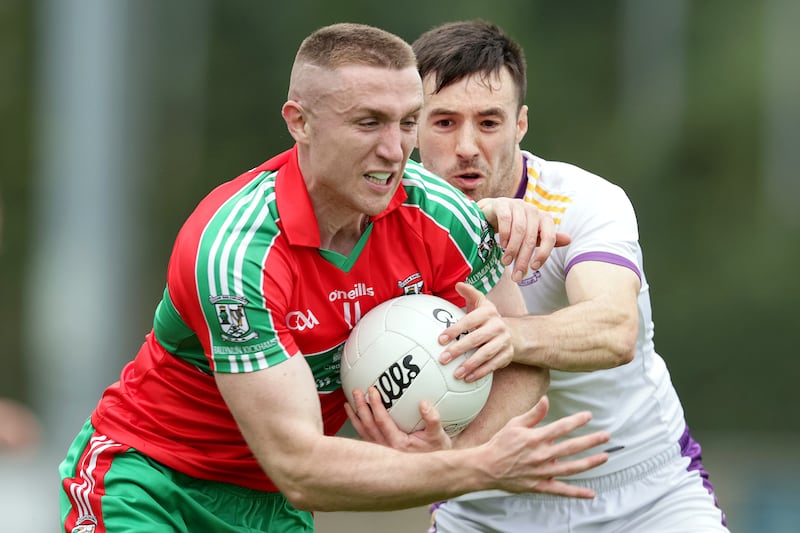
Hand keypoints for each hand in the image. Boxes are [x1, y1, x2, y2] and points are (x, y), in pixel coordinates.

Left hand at [344, 387, 452, 452]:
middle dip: (361, 407)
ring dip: (356, 416)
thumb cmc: (436, 450)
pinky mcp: (380, 452)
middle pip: (368, 426)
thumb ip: (432, 419)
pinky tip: (355, 416)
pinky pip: (365, 437)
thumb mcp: (438, 434)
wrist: (434, 467)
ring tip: (349, 402)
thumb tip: (424, 404)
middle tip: (357, 391)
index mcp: (398, 444)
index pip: (381, 421)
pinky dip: (358, 425)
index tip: (372, 391)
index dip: (375, 405)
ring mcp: (382, 451)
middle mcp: (387, 449)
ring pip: (363, 432)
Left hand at [438, 282, 512, 381]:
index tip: (440, 340)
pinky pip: (493, 365)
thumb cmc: (488, 319)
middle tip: (443, 358)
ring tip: (455, 373)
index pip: (470, 321)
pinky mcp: (507, 355)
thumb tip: (458, 284)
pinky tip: (467, 378)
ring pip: (485, 354)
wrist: (513, 333)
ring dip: (470, 365)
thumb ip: (470, 293)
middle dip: (459, 349)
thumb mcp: (481, 303)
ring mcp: (503, 341)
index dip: (455, 330)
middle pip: (476, 339)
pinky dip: (480, 373)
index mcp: (488, 313)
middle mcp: (497, 326)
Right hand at [477, 197, 570, 282]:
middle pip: (531, 237)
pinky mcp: (502, 204)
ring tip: (506, 262)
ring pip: (519, 230)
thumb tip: (570, 240)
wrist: (493, 213)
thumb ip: (548, 240)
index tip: (533, 268)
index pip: (549, 237)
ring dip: (512, 249)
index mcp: (544, 218)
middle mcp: (533, 210)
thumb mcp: (533, 235)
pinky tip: (502, 245)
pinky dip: (504, 235)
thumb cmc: (516, 227)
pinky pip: (506, 220)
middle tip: (516, 275)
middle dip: (523, 258)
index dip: (543, 254)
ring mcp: (517, 205)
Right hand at [481, 396, 609, 497]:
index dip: (577, 421)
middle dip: (591, 441)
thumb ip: (533, 414)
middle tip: (606, 436)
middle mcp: (541, 455)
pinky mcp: (540, 485)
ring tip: (604, 457)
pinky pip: (561, 490)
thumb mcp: (514, 424)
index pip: (561, 427)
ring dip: (590, 462)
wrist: (486, 467)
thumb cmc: (500, 444)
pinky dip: (577, 493)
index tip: (589, 416)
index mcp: (535, 438)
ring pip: (572, 468)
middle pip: (572, 447)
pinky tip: (591, 493)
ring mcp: (542, 472)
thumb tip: (546, 399)